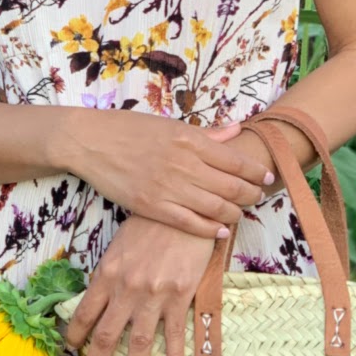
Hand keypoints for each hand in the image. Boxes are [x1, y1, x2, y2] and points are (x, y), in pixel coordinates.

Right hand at [59, 111, 276, 240]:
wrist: (89, 141)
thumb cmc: (129, 128)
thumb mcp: (170, 124)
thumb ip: (207, 132)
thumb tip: (237, 130)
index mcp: (191, 139)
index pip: (237, 160)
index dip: (256, 172)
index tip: (266, 177)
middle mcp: (185, 164)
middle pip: (232, 187)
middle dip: (251, 195)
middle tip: (258, 197)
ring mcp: (169, 187)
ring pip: (216, 208)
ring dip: (235, 213)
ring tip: (241, 213)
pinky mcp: (152, 206)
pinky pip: (190, 224)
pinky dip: (211, 229)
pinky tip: (221, 231)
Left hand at [61, 212, 219, 355]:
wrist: (184, 209)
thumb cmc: (150, 222)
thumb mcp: (120, 245)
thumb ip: (110, 273)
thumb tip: (99, 299)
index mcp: (107, 274)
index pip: (84, 313)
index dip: (75, 335)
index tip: (71, 349)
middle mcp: (126, 289)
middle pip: (106, 336)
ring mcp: (153, 296)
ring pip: (139, 344)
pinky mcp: (180, 297)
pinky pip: (174, 335)